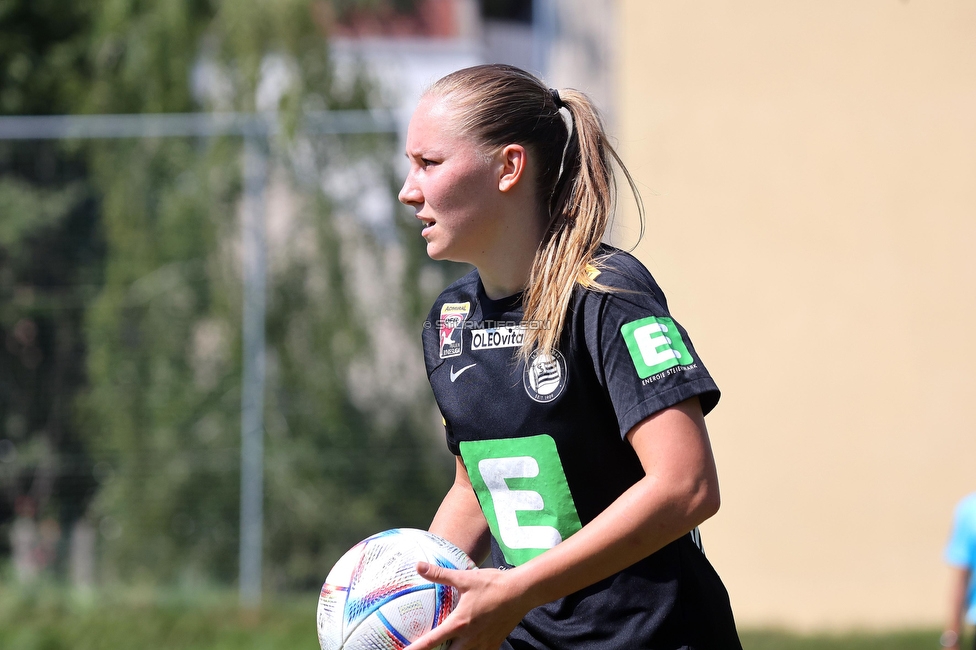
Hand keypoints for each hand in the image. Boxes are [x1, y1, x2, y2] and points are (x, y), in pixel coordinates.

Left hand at [406, 562, 529, 649]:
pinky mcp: (494, 644)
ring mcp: (483, 644)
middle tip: (425, 649)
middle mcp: (469, 639)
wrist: (521, 592)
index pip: (431, 642)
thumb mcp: (464, 578)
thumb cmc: (492, 584)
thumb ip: (440, 574)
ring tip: (446, 647)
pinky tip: (468, 647)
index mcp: (459, 624)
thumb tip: (418, 566)